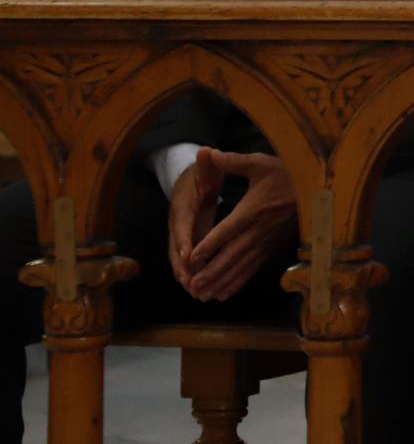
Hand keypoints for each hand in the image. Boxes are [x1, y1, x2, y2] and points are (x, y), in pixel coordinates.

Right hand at [167, 152, 223, 292]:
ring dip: (186, 275)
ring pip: (179, 258)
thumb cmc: (202, 173)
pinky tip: (201, 289)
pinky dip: (191, 274)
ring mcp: (179, 234)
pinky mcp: (186, 241)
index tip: (189, 254)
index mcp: (182, 205)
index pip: (181, 224)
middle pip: (176, 248)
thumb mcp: (206, 166)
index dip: (185, 239)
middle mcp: (176, 223)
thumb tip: (205, 150)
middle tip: (191, 284)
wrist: (190, 178)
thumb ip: (207, 162)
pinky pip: (187, 260)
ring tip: (196, 293)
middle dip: (183, 266)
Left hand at [179, 149, 298, 302]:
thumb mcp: (260, 163)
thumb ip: (232, 161)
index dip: (210, 244)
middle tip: (193, 285)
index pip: (228, 230)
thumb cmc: (284, 174)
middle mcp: (259, 230)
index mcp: (253, 209)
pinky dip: (237, 282)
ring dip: (222, 281)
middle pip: (233, 254)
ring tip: (203, 295)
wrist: (315, 188)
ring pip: (241, 266)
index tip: (192, 258)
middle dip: (212, 271)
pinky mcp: (271, 248)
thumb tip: (207, 153)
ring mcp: (266, 242)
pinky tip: (224, 293)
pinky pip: (252, 269)